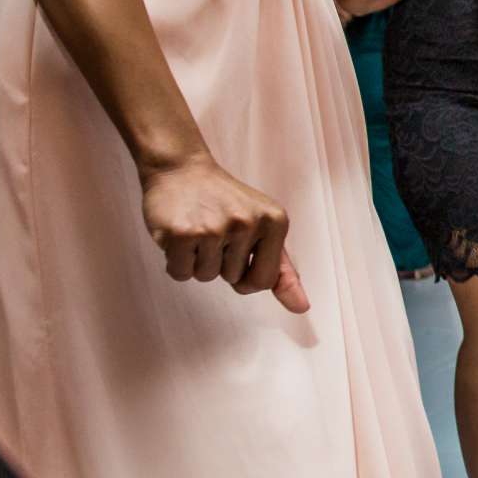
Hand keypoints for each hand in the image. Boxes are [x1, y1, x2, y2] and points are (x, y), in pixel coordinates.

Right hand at [139, 152, 309, 312]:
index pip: (265, 280)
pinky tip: (180, 232)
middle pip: (233, 279)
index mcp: (275, 221)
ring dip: (197, 260)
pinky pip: (180, 273)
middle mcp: (248, 223)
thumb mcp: (263, 228)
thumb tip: (301, 308)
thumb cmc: (225, 203)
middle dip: (219, 262)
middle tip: (213, 228)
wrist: (181, 169)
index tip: (238, 253)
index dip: (247, 277)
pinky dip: (176, 261)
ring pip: (205, 277)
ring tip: (197, 228)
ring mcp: (214, 228)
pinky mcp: (182, 233)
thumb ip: (282, 270)